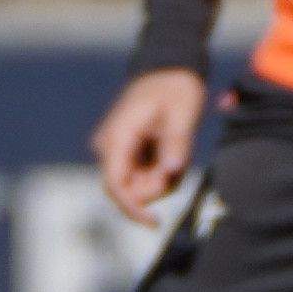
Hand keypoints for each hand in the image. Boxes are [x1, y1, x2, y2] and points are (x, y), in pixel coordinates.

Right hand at [92, 67, 212, 222]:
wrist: (170, 69)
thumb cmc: (175, 89)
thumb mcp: (182, 114)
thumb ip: (176, 142)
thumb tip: (171, 170)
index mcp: (118, 137)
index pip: (115, 184)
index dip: (132, 209)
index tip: (154, 222)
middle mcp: (110, 147)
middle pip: (128, 190)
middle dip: (156, 187)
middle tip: (179, 164)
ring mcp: (117, 151)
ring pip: (138, 185)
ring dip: (162, 179)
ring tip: (178, 151)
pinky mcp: (127, 154)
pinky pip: (144, 176)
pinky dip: (162, 172)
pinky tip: (173, 152)